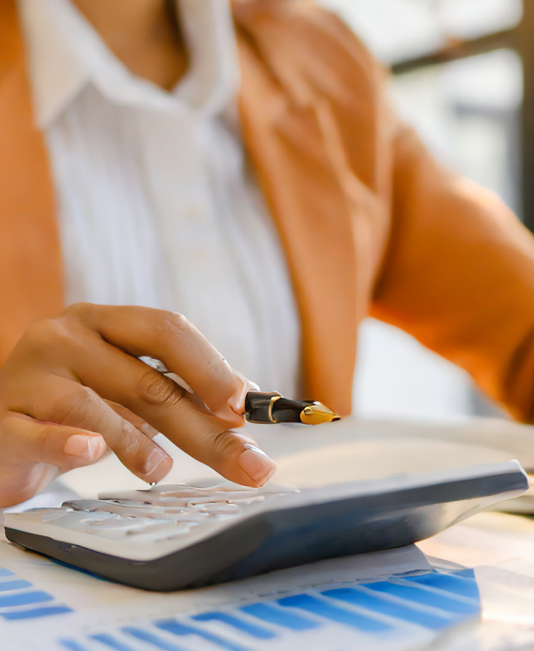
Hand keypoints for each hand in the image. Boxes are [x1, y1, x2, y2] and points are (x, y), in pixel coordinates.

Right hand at [0, 303, 275, 506]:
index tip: (244, 407)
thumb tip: (251, 399)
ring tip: (162, 469)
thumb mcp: (129, 389)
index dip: (209, 366)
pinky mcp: (3, 418)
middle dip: (204, 427)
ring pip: (95, 405)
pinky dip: (68, 443)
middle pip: (147, 380)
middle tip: (246, 462)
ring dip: (138, 442)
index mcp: (107, 322)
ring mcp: (30, 373)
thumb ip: (182, 390)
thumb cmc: (76, 405)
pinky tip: (91, 452)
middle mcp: (68, 336)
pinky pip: (39, 430)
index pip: (166, 330)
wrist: (0, 431)